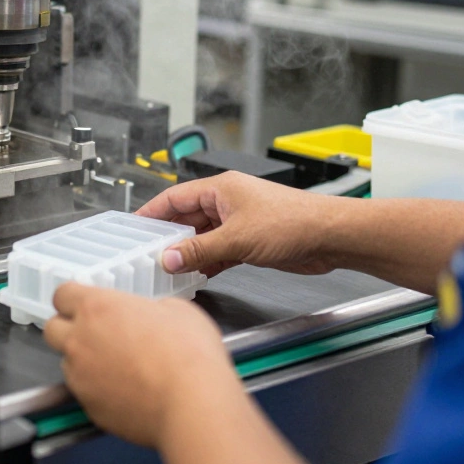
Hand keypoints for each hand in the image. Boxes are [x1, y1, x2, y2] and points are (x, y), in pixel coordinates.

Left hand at [43, 283, 237, 448]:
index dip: (73, 299)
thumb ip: (150, 308)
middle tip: (95, 333)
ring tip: (116, 367)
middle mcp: (80, 340)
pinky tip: (125, 391)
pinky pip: (84, 392)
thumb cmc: (189, 355)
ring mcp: (80, 376)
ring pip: (67, 364)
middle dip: (68, 329)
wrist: (191, 405)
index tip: (86, 304)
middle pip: (52, 329)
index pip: (62, 294)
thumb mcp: (177, 310)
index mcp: (97, 308)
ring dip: (83, 362)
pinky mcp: (88, 407)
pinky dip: (97, 390)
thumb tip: (150, 316)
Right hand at [136, 172, 342, 277]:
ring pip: (203, 237)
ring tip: (168, 269)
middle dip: (169, 238)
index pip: (174, 197)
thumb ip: (199, 250)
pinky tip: (196, 275)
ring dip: (189, 253)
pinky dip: (207, 262)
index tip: (133, 227)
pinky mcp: (250, 241)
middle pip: (187, 219)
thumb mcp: (237, 238)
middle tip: (147, 254)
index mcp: (220, 188)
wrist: (330, 237)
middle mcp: (227, 202)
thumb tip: (168, 257)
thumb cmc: (294, 221)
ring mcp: (239, 222)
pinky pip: (219, 251)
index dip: (152, 212)